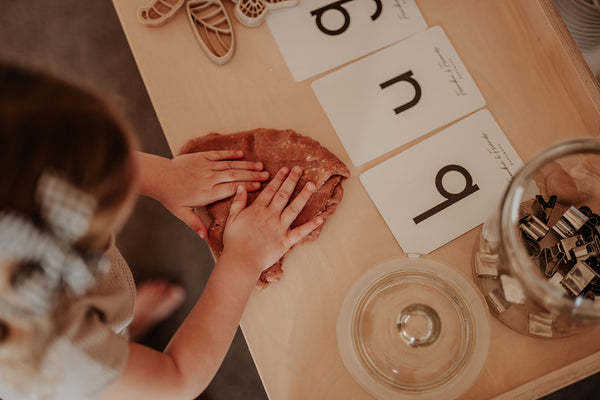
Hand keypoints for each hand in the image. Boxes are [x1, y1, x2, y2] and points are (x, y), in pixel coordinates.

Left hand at [138, 151, 268, 237]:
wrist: (158, 177)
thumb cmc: (170, 196)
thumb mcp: (182, 213)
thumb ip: (195, 223)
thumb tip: (204, 237)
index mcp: (208, 193)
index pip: (232, 189)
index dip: (246, 188)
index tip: (260, 188)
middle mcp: (210, 179)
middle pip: (235, 176)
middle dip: (252, 176)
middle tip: (267, 176)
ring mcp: (206, 166)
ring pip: (230, 165)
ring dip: (246, 165)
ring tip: (260, 166)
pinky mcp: (201, 157)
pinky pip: (218, 154)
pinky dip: (230, 154)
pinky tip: (241, 154)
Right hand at [222, 166, 323, 273]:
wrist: (241, 259)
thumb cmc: (234, 241)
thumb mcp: (232, 218)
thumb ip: (238, 201)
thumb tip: (241, 187)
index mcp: (258, 209)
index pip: (270, 190)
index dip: (278, 178)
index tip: (286, 169)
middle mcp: (271, 215)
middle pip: (283, 194)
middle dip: (292, 180)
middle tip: (300, 169)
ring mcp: (280, 227)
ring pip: (294, 208)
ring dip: (303, 196)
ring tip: (311, 185)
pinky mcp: (286, 241)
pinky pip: (300, 232)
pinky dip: (310, 226)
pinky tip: (320, 218)